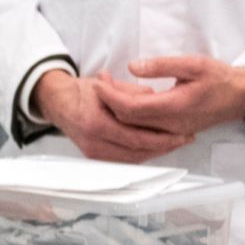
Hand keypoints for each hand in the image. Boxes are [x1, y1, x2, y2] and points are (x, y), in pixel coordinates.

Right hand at [35, 68, 193, 164]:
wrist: (59, 103)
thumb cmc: (81, 92)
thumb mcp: (106, 84)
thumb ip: (131, 93)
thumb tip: (156, 99)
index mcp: (96, 124)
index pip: (136, 138)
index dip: (161, 138)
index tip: (181, 134)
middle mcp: (94, 143)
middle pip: (137, 152)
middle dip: (164, 147)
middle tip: (185, 139)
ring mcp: (94, 153)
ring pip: (133, 159)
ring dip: (156, 152)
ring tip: (176, 143)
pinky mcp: (96, 157)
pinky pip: (124, 160)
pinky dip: (143, 154)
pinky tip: (157, 147)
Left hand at [96, 55, 244, 139]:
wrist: (240, 97)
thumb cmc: (220, 78)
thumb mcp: (193, 63)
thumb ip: (162, 65)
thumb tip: (133, 67)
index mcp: (175, 107)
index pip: (131, 108)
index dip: (110, 96)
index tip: (100, 82)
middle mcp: (171, 125)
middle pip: (128, 121)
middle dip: (109, 102)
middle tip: (102, 81)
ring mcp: (172, 132)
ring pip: (134, 129)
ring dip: (118, 111)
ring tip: (110, 90)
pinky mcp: (173, 133)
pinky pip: (144, 131)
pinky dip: (130, 119)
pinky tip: (127, 103)